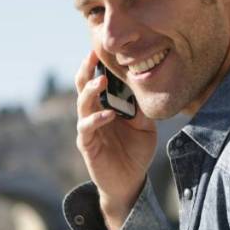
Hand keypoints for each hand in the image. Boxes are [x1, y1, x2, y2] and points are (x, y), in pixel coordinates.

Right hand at [73, 50, 156, 229]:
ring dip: (91, 91)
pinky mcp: (87, 145)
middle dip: (87, 69)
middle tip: (93, 54)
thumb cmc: (135, 151)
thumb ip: (142, 109)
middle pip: (84, 86)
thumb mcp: (145, 127)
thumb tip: (147, 88)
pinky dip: (97, 119)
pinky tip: (108, 114)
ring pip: (83, 105)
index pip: (99, 80)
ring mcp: (88, 129)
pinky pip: (87, 129)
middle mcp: (93, 113)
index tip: (103, 47)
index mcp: (106, 105)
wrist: (130, 181)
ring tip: (102, 81)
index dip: (99, 65)